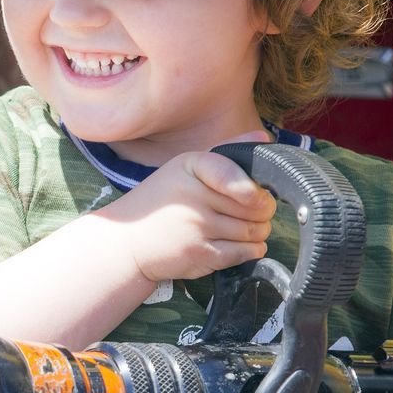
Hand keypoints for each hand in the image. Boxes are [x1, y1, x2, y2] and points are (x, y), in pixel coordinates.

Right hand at [101, 131, 276, 282]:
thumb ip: (226, 154)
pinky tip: (245, 245)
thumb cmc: (162, 203)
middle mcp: (192, 195)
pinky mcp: (198, 253)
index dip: (252, 188)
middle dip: (263, 211)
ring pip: (251, 230)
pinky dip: (252, 250)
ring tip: (250, 228)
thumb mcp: (186, 168)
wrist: (127, 242)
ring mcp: (195, 226)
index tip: (258, 195)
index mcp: (189, 166)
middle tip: (257, 213)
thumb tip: (264, 139)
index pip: (231, 173)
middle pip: (252, 206)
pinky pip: (242, 252)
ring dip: (259, 232)